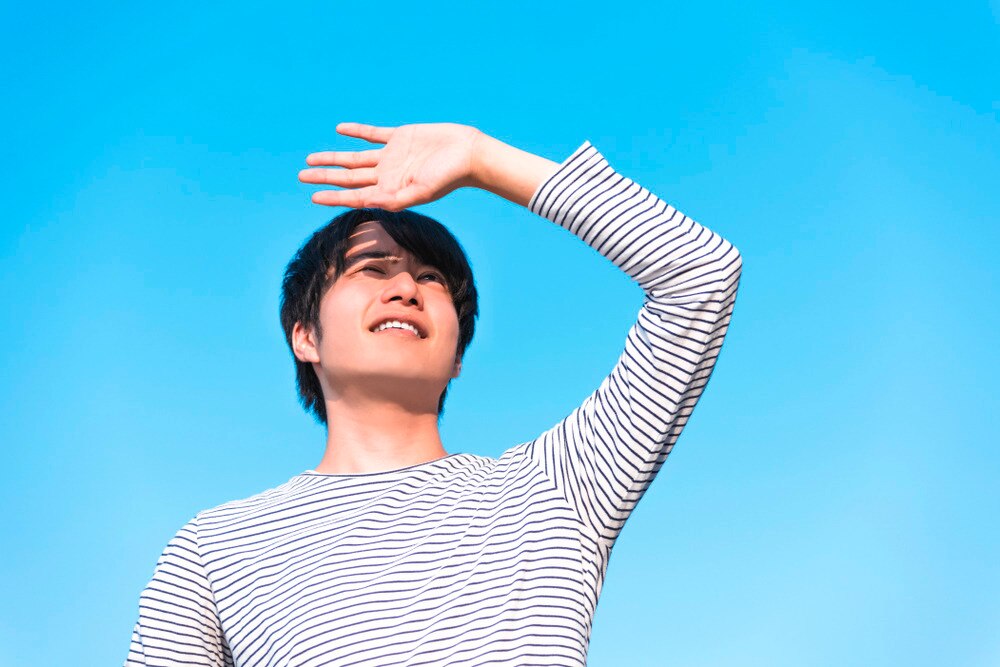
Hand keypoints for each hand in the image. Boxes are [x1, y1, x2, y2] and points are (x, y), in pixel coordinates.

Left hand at [298, 122, 483, 209]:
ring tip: (312, 158)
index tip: (312, 195)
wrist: (468, 154)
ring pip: (355, 158)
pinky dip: (356, 132)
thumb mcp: (421, 192)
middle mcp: (387, 174)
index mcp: (390, 190)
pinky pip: (372, 135)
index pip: (354, 195)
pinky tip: (340, 130)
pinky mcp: (400, 137)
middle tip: (301, 175)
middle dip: (325, 176)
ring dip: (333, 158)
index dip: (333, 196)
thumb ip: (396, 199)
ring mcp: (392, 156)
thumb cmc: (449, 178)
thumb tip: (368, 204)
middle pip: (348, 176)